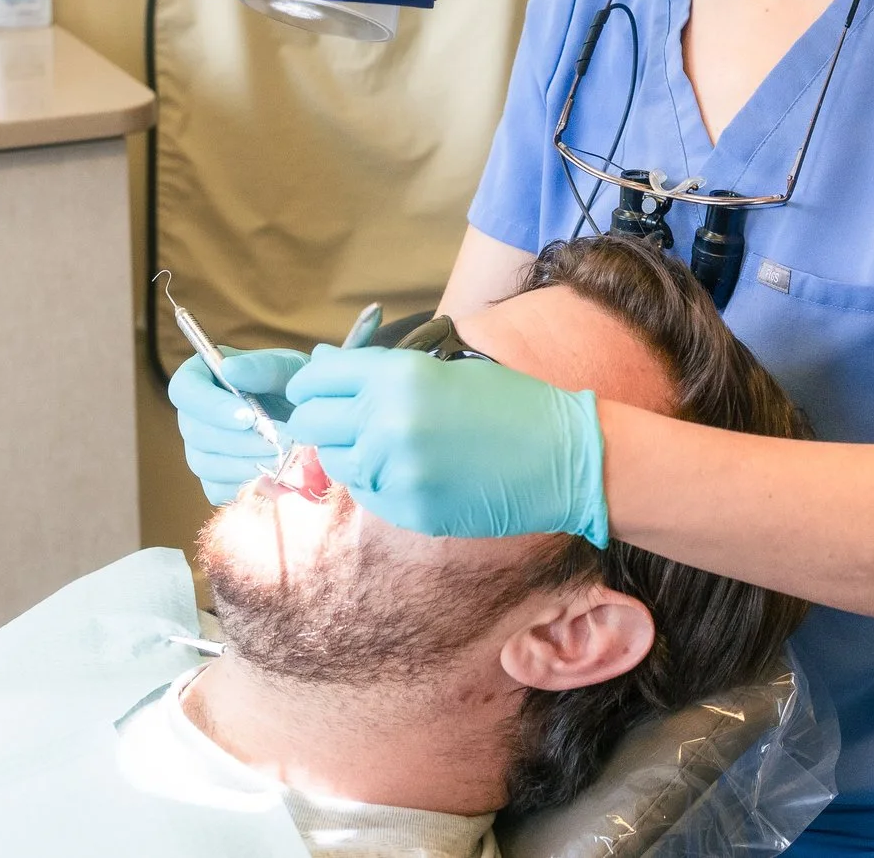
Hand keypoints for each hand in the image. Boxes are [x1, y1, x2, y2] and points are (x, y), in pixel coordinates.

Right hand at [170, 347, 308, 505]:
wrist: (312, 421)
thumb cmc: (297, 385)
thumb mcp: (287, 368)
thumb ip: (261, 368)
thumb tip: (229, 370)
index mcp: (201, 377)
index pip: (185, 390)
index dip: (211, 407)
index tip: (248, 417)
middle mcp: (194, 415)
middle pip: (195, 433)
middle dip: (238, 441)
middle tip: (278, 443)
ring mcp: (200, 450)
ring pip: (205, 464)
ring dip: (245, 465)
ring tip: (283, 459)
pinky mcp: (214, 480)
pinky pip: (217, 490)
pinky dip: (246, 486)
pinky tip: (276, 475)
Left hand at [281, 345, 607, 544]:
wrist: (563, 457)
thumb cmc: (510, 403)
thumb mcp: (445, 370)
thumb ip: (378, 370)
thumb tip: (321, 363)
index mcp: (397, 374)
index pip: (317, 377)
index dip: (311, 384)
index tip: (315, 391)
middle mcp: (386, 420)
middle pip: (311, 422)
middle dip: (318, 420)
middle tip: (341, 421)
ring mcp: (394, 470)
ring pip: (334, 462)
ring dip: (349, 452)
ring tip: (388, 445)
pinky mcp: (407, 509)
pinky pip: (367, 493)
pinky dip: (377, 481)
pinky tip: (412, 470)